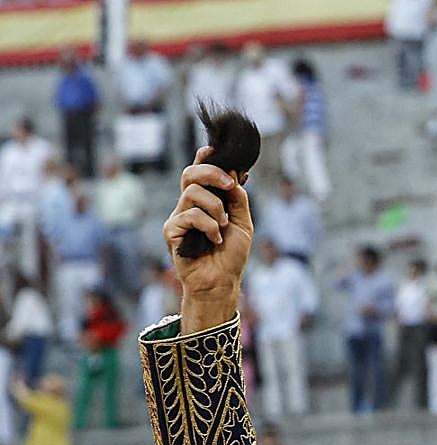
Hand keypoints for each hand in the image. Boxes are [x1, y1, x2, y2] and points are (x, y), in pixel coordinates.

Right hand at [163, 147, 253, 332]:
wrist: (221, 282)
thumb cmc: (230, 255)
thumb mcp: (243, 223)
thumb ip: (238, 199)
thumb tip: (234, 174)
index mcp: (205, 201)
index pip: (200, 172)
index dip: (204, 158)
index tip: (214, 149)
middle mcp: (189, 205)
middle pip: (191, 174)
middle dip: (212, 173)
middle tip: (230, 184)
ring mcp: (179, 216)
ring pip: (192, 192)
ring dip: (215, 207)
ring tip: (224, 225)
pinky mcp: (171, 230)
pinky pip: (190, 215)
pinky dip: (208, 226)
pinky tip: (215, 239)